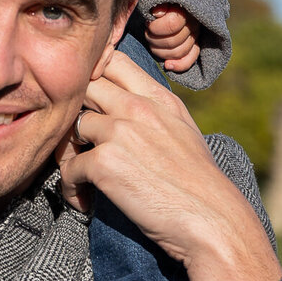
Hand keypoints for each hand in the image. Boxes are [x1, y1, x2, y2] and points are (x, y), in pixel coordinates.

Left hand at [57, 52, 281, 280]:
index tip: (87, 97)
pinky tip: (84, 200)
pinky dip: (71, 187)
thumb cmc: (198, 183)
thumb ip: (154, 110)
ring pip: (72, 126)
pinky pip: (69, 167)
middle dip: (74, 109)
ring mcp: (119, 131)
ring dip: (69, 153)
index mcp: (158, 97)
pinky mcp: (105, 163)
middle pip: (84, 85)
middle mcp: (137, 106)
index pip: (113, 59)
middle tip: (77, 139)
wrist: (213, 222)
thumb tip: (126, 102)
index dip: (92, 71)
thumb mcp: (182, 130)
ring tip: (81, 177)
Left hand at [144, 4, 200, 71]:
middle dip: (154, 39)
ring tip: (152, 42)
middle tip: (148, 32)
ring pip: (179, 52)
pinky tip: (167, 65)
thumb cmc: (160, 1)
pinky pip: (190, 60)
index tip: (148, 22)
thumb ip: (158, 2)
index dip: (155, 27)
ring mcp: (195, 36)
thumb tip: (157, 13)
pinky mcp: (195, 46)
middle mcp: (193, 24)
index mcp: (185, 10)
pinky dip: (178, 65)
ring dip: (160, 51)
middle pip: (173, 41)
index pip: (172, 24)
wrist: (169, 3)